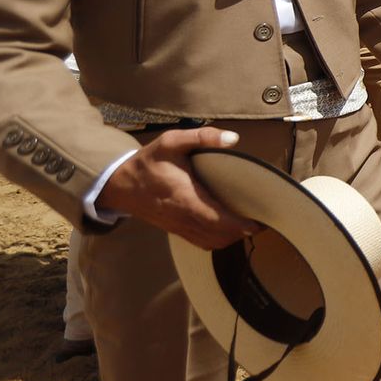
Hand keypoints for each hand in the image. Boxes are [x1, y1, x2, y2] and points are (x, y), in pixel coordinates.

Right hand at [95, 127, 259, 249]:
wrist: (120, 184)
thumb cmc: (149, 162)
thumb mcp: (172, 142)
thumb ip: (202, 137)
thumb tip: (233, 138)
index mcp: (185, 197)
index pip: (216, 219)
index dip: (239, 225)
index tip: (257, 224)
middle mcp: (183, 217)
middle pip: (218, 235)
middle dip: (241, 232)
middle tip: (260, 221)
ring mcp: (179, 227)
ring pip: (211, 242)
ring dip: (231, 237)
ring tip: (248, 225)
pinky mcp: (176, 230)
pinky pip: (201, 242)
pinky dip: (218, 240)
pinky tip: (228, 230)